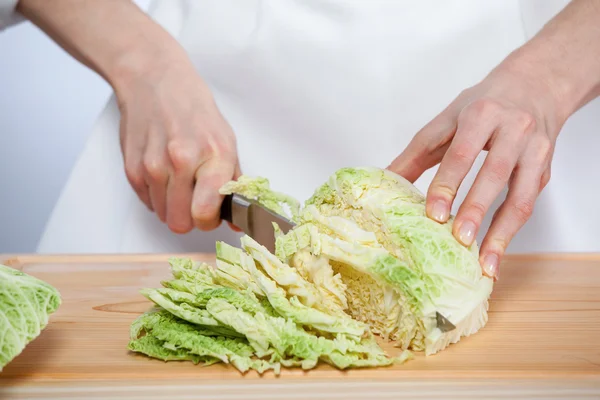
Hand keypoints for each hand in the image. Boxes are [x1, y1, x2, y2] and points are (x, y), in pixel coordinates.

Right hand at [117, 52, 240, 233]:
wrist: (154, 81)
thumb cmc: (194, 111)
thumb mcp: (226, 142)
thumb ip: (233, 184)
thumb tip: (238, 222)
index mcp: (213, 155)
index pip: (205, 213)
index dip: (209, 220)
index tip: (212, 212)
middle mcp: (182, 161)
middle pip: (180, 223)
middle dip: (190, 217)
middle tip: (196, 200)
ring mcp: (153, 165)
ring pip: (163, 215)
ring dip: (172, 205)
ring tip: (179, 180)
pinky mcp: (132, 168)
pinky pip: (147, 203)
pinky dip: (156, 195)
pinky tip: (164, 173)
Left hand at [387, 62, 563, 279]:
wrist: (535, 87)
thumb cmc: (484, 105)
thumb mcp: (447, 120)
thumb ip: (417, 152)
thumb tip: (385, 181)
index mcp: (481, 114)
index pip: (463, 153)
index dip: (448, 183)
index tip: (433, 213)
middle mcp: (514, 129)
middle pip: (495, 173)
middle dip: (476, 208)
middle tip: (458, 240)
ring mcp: (535, 151)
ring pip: (521, 195)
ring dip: (502, 232)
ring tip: (484, 263)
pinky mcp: (545, 170)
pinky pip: (529, 204)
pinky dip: (512, 232)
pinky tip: (495, 254)